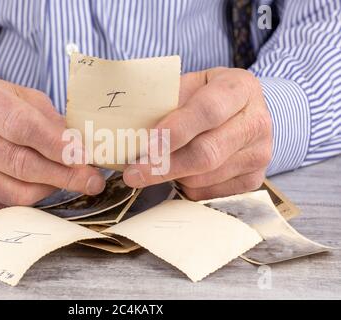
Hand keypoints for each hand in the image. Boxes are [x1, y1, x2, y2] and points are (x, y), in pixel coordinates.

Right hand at [0, 79, 105, 211]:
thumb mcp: (23, 97)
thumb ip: (51, 120)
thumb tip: (81, 149)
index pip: (22, 127)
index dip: (57, 145)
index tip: (85, 157)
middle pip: (22, 165)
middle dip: (65, 175)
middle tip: (94, 180)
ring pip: (18, 192)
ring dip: (52, 188)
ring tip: (70, 179)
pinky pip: (8, 205)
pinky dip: (34, 198)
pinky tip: (44, 185)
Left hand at [123, 67, 272, 199]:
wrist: (245, 113)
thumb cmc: (208, 97)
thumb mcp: (190, 86)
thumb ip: (166, 102)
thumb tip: (132, 131)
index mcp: (240, 88)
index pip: (208, 111)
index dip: (176, 130)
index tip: (147, 146)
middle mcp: (256, 122)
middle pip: (206, 153)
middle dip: (164, 166)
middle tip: (133, 173)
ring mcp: (259, 155)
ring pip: (204, 178)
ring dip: (172, 176)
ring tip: (155, 166)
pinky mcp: (254, 181)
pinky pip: (208, 194)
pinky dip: (185, 187)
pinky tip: (179, 172)